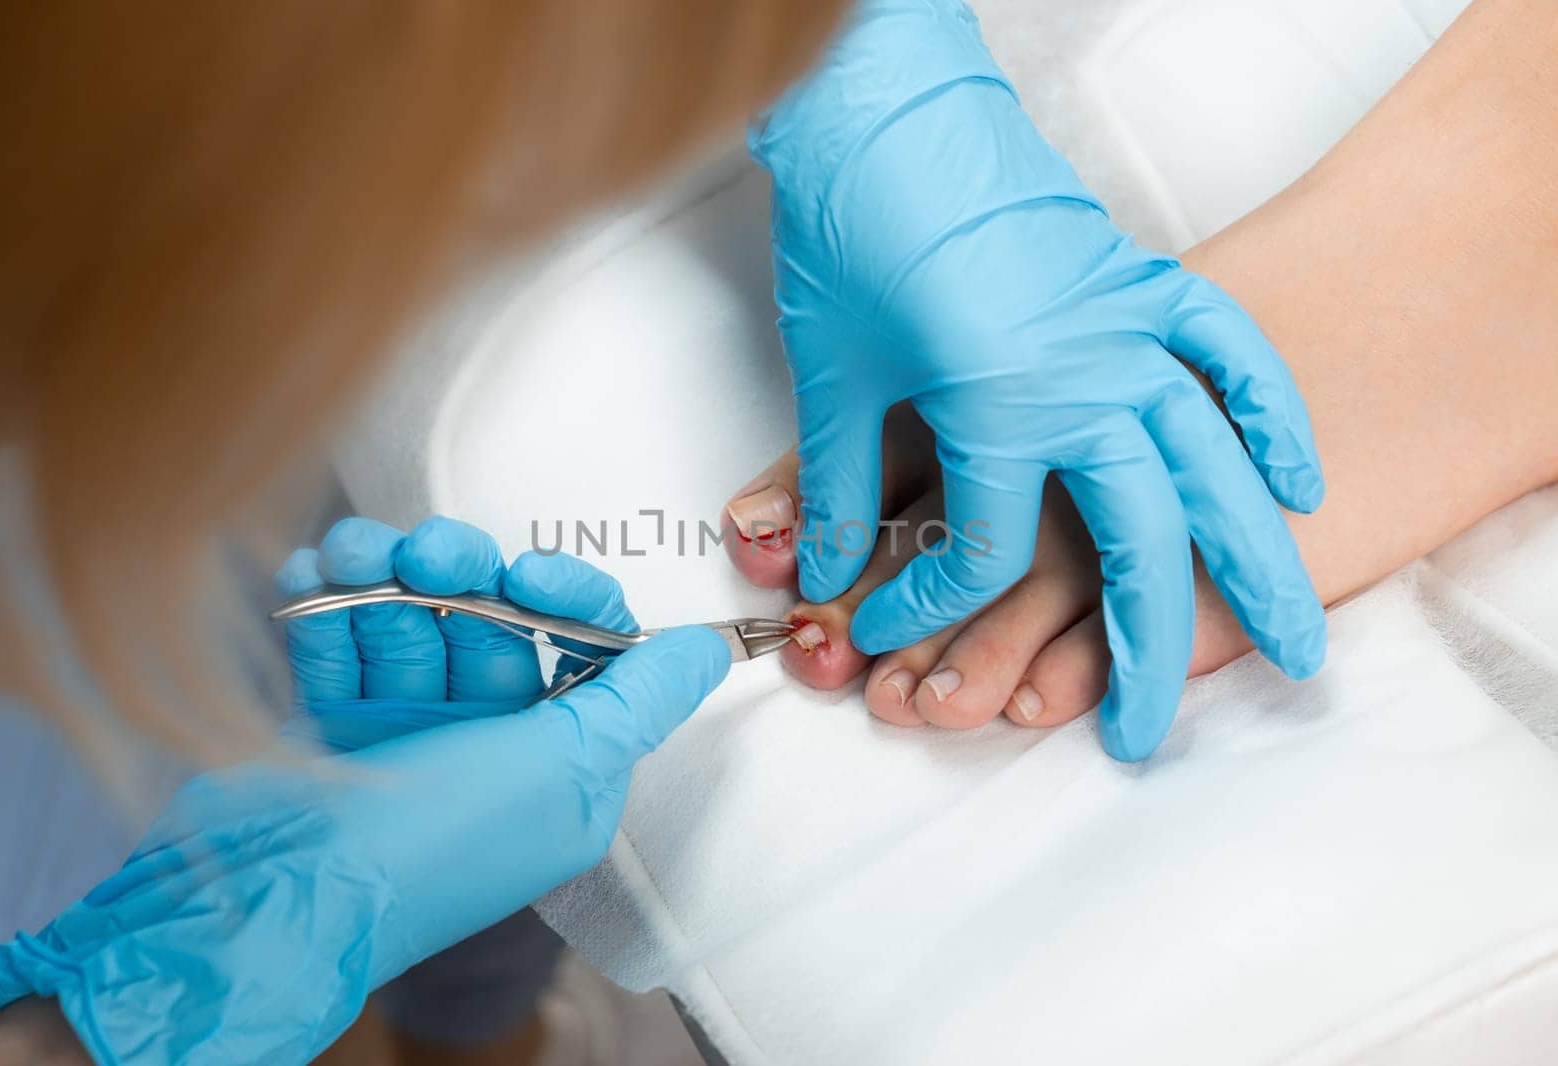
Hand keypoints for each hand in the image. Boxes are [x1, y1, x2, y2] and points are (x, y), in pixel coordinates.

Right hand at [0, 517, 729, 1064]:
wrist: (276, 904)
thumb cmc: (435, 845)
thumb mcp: (562, 770)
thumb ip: (641, 700)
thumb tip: (708, 649)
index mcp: (559, 760)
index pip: (582, 645)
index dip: (562, 594)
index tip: (526, 574)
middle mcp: (488, 745)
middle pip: (491, 619)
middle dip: (460, 574)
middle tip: (427, 555)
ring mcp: (406, 734)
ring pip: (409, 618)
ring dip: (379, 575)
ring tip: (349, 555)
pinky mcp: (332, 726)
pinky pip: (336, 642)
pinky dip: (320, 603)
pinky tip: (305, 576)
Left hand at [749, 0, 1324, 758]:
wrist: (887, 107)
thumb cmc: (858, 226)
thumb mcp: (835, 375)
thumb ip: (841, 491)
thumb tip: (829, 577)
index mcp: (1000, 405)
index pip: (978, 556)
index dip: (920, 611)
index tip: (874, 631)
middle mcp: (1085, 377)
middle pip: (1137, 542)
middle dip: (1146, 650)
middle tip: (1151, 733)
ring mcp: (1128, 327)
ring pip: (1213, 466)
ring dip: (1256, 558)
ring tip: (1297, 641)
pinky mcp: (1144, 283)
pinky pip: (1228, 353)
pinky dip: (1265, 413)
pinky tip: (1293, 477)